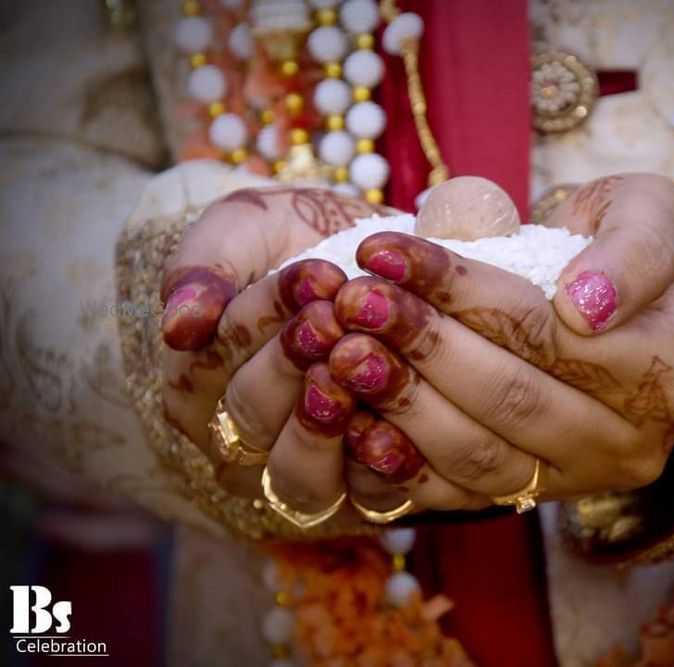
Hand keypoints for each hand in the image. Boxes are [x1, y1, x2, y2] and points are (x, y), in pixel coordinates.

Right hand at [159, 187, 383, 507]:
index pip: (206, 367)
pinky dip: (383, 465)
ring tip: (358, 364)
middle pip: (252, 420)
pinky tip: (397, 424)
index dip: (256, 323)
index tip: (311, 275)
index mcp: (196, 385)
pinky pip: (369, 498)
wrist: (375, 255)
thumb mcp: (241, 228)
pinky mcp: (367, 486)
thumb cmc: (292, 240)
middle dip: (294, 363)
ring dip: (327, 423)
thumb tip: (178, 327)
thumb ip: (202, 266)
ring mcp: (306, 469)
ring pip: (301, 477)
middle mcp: (243, 440)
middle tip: (335, 315)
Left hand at [326, 173, 673, 511]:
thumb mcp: (656, 218)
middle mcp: (627, 439)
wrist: (640, 295)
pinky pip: (458, 492)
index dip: (459, 291)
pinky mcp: (533, 492)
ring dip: (399, 402)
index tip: (384, 251)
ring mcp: (578, 476)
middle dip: (419, 344)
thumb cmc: (643, 241)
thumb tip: (583, 307)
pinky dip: (400, 462)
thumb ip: (633, 256)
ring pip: (477, 453)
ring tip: (337, 349)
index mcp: (662, 371)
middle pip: (507, 396)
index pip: (543, 331)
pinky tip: (349, 421)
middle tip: (349, 300)